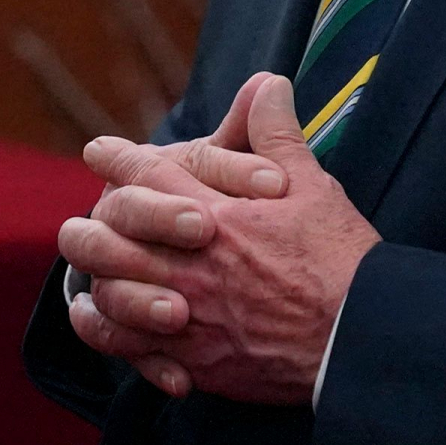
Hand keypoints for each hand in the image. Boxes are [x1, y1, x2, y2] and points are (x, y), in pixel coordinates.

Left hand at [57, 72, 376, 404]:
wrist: (360, 340)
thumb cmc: (341, 261)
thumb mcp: (314, 187)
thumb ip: (277, 134)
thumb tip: (268, 84)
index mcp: (214, 215)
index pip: (147, 175)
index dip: (118, 159)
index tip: (100, 151)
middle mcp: (190, 264)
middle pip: (110, 239)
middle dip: (91, 225)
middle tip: (85, 219)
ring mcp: (189, 316)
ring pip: (110, 296)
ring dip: (94, 282)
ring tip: (87, 276)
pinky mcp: (197, 360)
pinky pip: (132, 350)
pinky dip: (111, 336)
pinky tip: (105, 326)